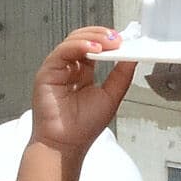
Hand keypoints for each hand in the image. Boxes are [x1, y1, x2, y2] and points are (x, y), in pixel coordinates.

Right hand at [30, 26, 133, 154]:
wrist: (67, 145)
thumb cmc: (83, 127)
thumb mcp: (111, 96)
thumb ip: (122, 75)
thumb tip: (133, 55)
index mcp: (83, 72)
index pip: (95, 46)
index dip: (109, 41)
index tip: (126, 40)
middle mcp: (69, 68)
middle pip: (83, 39)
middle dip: (103, 35)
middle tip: (119, 39)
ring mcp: (57, 68)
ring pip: (73, 41)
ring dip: (93, 37)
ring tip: (110, 42)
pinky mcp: (47, 72)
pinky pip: (62, 51)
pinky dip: (78, 46)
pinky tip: (93, 49)